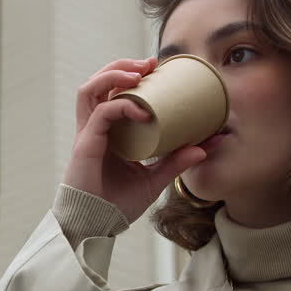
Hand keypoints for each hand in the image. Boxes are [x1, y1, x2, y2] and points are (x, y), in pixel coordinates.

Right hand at [63, 58, 206, 223]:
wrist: (95, 227)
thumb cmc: (116, 205)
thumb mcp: (154, 180)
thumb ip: (175, 163)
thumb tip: (205, 148)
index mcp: (107, 133)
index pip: (113, 93)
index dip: (131, 75)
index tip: (157, 69)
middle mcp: (94, 128)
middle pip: (98, 83)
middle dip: (122, 66)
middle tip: (150, 63)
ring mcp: (88, 134)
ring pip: (91, 89)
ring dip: (114, 74)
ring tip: (138, 72)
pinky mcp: (86, 144)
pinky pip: (101, 113)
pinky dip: (122, 105)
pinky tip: (142, 109)